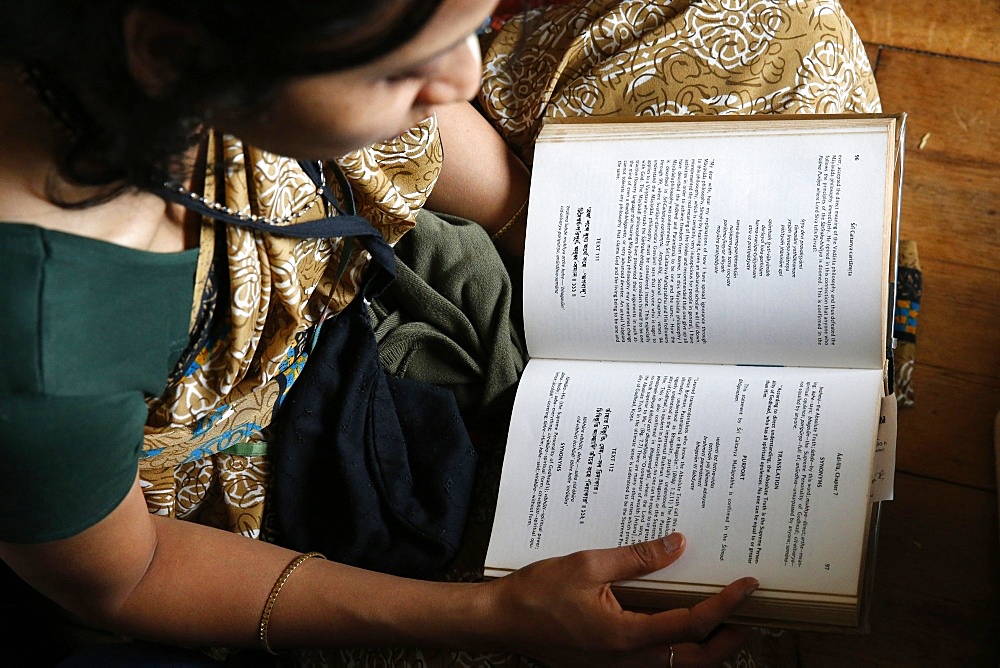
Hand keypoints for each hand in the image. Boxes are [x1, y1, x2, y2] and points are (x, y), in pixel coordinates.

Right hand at [486, 533, 757, 666]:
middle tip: (748, 615)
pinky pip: (653, 664)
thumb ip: (636, 558)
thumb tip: (676, 545)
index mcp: (626, 636)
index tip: (747, 587)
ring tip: (721, 622)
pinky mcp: (608, 665)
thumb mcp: (588, 565)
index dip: (726, 606)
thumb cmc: (537, 593)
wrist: (501, 621)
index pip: (692, 625)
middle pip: (695, 661)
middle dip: (728, 641)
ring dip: (704, 648)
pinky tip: (676, 625)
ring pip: (676, 667)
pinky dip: (675, 649)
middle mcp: (628, 661)